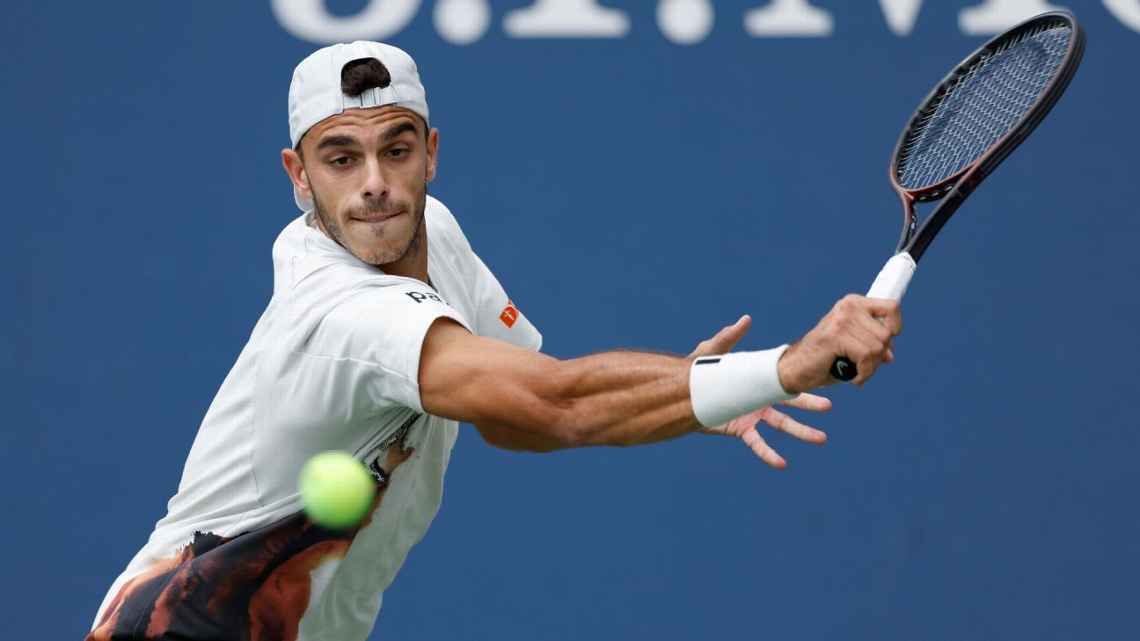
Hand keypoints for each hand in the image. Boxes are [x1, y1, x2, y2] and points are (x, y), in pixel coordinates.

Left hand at [689, 315, 831, 468]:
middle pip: (791, 403)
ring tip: (822, 438)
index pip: (785, 379)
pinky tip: (782, 464)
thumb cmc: (697, 370)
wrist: (682, 393)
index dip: (802, 379)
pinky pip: (758, 444)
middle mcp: (759, 398)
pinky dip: (769, 454)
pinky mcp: (740, 429)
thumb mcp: (714, 351)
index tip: (821, 378)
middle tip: (829, 406)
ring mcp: (752, 415)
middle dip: (810, 404)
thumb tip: (745, 319)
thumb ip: (729, 337)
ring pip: (782, 425)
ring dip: (802, 432)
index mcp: (757, 379)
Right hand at [777, 295, 901, 391]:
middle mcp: (848, 307)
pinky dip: (864, 373)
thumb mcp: (852, 349)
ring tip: (856, 372)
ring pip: (877, 347)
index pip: (891, 307)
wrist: (796, 369)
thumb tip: (890, 356)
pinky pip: (866, 357)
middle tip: (864, 367)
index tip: (886, 342)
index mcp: (852, 304)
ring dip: (870, 367)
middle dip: (879, 356)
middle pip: (886, 333)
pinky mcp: (835, 336)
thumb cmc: (824, 359)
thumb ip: (870, 346)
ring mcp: (841, 320)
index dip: (895, 327)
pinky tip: (854, 378)